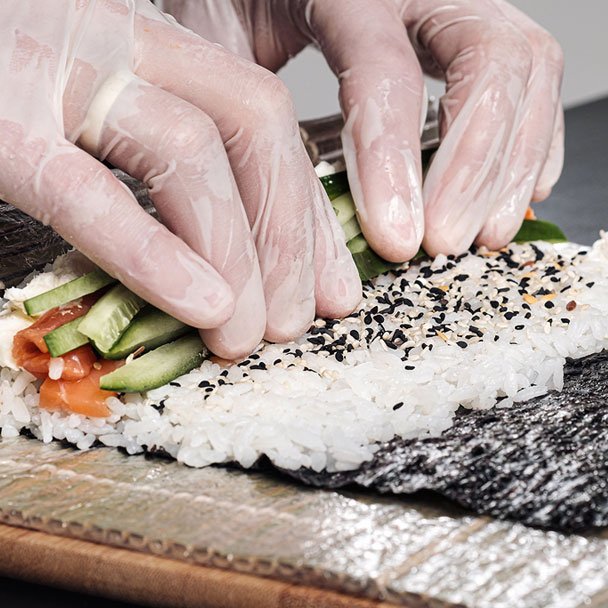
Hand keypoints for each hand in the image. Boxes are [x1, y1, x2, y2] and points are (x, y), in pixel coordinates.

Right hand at [0, 1, 360, 358]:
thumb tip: (229, 274)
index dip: (309, 211)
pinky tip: (199, 303)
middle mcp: (107, 40)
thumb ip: (161, 185)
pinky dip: (148, 251)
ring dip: (236, 255)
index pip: (262, 121)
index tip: (335, 286)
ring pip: (188, 152)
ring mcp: (42, 64)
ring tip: (246, 336)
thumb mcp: (93, 131)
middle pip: (249, 126)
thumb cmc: (2, 110)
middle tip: (292, 325)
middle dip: (287, 237)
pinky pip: (82, 190)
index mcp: (140, 46)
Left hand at [164, 0, 563, 256]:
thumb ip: (249, 114)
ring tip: (482, 236)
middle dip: (474, 166)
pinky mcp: (474, 34)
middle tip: (445, 241)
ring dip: (511, 165)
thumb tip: (280, 221)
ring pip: (527, 69)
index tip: (397, 241)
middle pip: (490, 59)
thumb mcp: (222, 46)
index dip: (396, 164)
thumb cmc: (235, 10)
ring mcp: (455, 6)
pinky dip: (529, 144)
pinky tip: (510, 194)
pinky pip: (531, 78)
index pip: (386, 72)